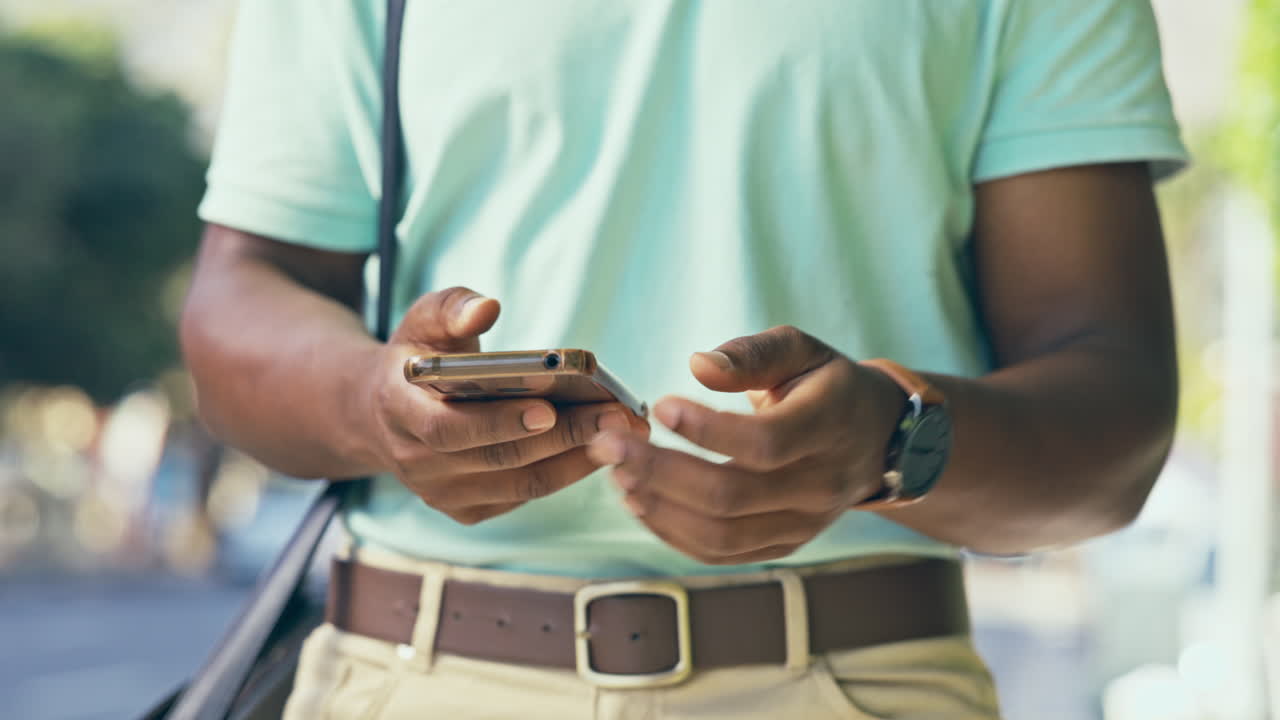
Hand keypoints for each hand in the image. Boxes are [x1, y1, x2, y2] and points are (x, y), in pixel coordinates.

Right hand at [358, 286, 648, 524]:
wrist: (380, 413)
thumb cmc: (418, 357)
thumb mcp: (423, 321)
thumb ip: (453, 308)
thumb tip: (488, 307)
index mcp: (399, 413)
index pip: (449, 429)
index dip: (499, 423)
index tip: (550, 408)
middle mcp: (416, 464)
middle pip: (499, 459)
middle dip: (565, 437)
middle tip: (618, 416)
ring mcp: (442, 494)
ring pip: (522, 485)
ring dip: (579, 460)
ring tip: (627, 433)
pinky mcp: (468, 510)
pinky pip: (527, 495)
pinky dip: (569, 473)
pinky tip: (605, 446)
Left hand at [587, 326, 902, 563]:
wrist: (875, 438)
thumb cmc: (826, 384)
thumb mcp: (801, 350)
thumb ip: (752, 354)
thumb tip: (699, 365)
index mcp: (830, 427)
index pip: (765, 443)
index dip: (707, 431)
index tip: (659, 407)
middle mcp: (820, 485)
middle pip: (731, 495)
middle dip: (659, 471)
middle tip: (610, 445)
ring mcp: (804, 524)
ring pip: (721, 534)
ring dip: (659, 507)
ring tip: (617, 474)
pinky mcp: (784, 544)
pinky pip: (721, 553)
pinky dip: (672, 532)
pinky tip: (640, 501)